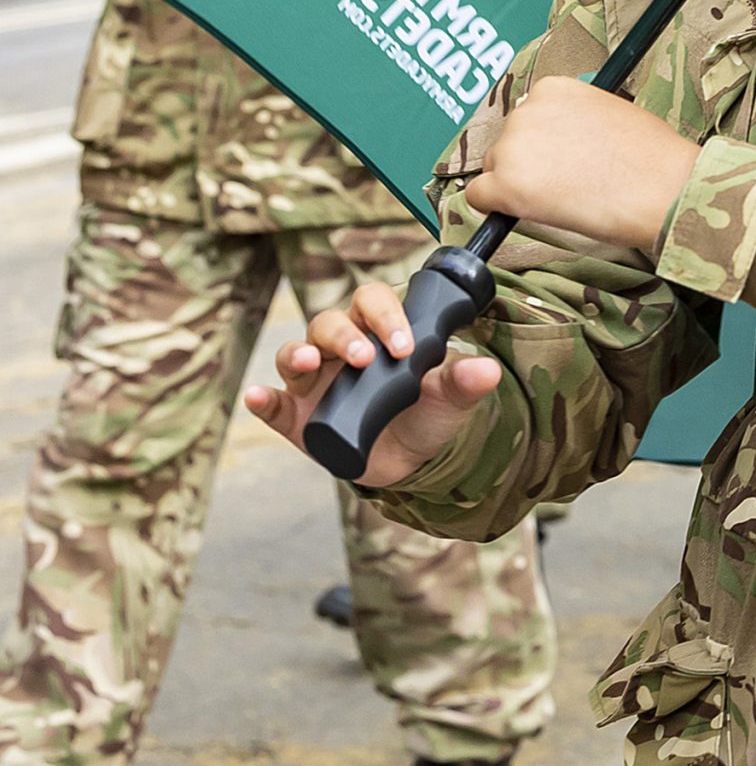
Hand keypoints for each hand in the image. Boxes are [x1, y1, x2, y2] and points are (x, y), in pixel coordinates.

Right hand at [242, 276, 501, 487]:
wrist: (410, 461)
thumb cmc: (427, 414)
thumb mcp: (449, 399)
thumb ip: (464, 382)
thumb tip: (488, 371)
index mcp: (378, 332)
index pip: (373, 304)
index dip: (386, 316)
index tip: (405, 346)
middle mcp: (340, 349)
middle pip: (329, 323)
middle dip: (344, 335)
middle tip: (365, 358)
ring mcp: (314, 382)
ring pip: (295, 353)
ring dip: (298, 355)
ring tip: (309, 363)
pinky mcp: (295, 417)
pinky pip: (272, 404)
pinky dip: (262, 400)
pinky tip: (257, 397)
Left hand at [465, 77, 698, 259]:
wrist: (665, 188)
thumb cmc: (651, 156)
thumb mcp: (609, 113)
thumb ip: (573, 119)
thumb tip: (555, 143)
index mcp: (553, 88)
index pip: (528, 117)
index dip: (545, 143)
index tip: (564, 157)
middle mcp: (527, 110)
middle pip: (509, 143)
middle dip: (530, 163)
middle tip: (568, 182)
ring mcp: (514, 146)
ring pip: (496, 170)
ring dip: (518, 185)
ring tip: (565, 197)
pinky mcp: (507, 185)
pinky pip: (479, 198)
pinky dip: (497, 208)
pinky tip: (528, 212)